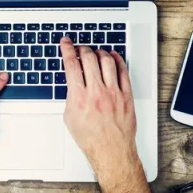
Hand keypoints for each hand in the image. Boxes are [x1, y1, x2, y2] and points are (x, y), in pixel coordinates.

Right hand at [60, 37, 139, 187]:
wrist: (111, 150)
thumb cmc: (91, 139)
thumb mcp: (70, 117)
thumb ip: (71, 96)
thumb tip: (72, 82)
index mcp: (79, 97)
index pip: (71, 64)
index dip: (67, 49)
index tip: (66, 42)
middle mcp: (96, 92)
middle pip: (89, 58)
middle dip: (83, 49)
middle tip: (80, 48)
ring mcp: (113, 93)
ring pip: (107, 61)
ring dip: (99, 52)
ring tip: (96, 52)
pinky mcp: (126, 95)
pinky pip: (123, 71)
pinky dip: (117, 60)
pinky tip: (113, 56)